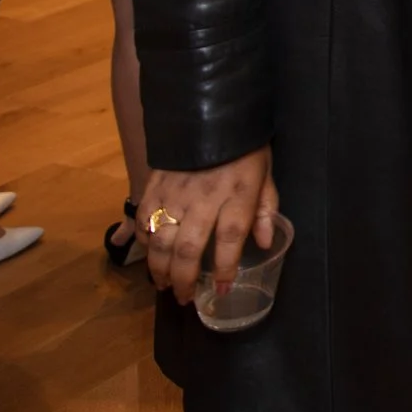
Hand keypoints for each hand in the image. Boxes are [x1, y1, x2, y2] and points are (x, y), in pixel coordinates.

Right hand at [142, 147, 277, 302]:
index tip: (223, 288)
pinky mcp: (155, 185)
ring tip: (163, 284)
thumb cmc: (244, 149)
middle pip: (188, 248)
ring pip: (161, 240)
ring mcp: (175, 193)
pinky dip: (145, 241)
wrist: (212, 114)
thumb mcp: (265, 175)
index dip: (226, 267)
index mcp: (236, 195)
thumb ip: (266, 209)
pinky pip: (145, 219)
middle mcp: (204, 198)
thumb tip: (266, 243)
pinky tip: (150, 253)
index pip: (230, 239)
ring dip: (159, 268)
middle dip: (184, 279)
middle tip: (184, 297)